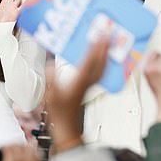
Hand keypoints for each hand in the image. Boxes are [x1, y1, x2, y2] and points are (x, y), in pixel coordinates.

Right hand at [44, 38, 108, 152]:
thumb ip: (52, 80)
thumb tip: (51, 67)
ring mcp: (90, 85)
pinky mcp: (89, 88)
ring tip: (109, 43)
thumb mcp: (51, 96)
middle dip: (105, 47)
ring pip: (102, 67)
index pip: (90, 61)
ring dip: (106, 54)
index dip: (96, 47)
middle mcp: (88, 82)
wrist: (68, 127)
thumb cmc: (60, 114)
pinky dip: (103, 64)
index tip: (100, 36)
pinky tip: (103, 60)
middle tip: (109, 33)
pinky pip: (100, 73)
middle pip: (100, 62)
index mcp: (79, 82)